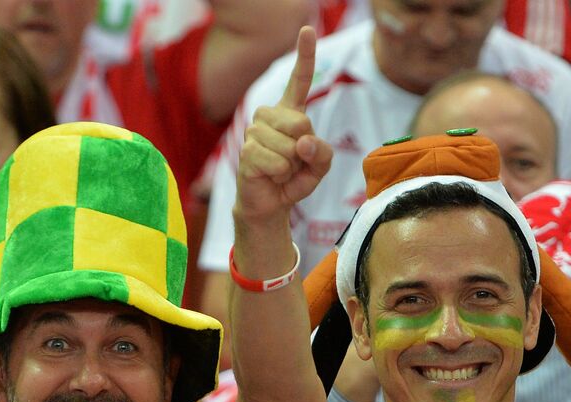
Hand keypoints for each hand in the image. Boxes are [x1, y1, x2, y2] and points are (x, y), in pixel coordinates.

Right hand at [234, 26, 332, 226]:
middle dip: (306, 149)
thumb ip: (323, 152)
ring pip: (290, 145)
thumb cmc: (295, 179)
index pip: (299, 80)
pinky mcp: (246, 150)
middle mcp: (270, 115)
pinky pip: (277, 162)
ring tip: (282, 170)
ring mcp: (255, 130)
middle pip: (302, 122)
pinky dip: (282, 174)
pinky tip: (271, 176)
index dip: (304, 56)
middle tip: (295, 162)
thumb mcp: (320, 166)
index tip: (307, 29)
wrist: (270, 204)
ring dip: (293, 166)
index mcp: (290, 112)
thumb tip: (304, 142)